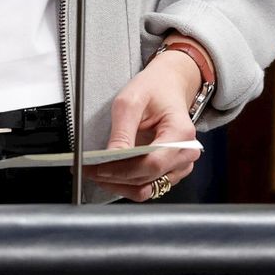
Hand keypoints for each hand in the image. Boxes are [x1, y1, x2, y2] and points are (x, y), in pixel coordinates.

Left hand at [84, 50, 201, 200]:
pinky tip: (110, 174)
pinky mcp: (171, 171)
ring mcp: (180, 165)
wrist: (167, 85)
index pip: (151, 163)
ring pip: (146, 189)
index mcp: (181, 133)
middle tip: (88, 171)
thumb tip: (110, 160)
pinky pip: (147, 187)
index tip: (97, 169)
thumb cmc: (154, 89)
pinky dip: (126, 183)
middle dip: (114, 178)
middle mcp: (186, 153)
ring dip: (119, 184)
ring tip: (96, 173)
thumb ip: (122, 133)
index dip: (122, 170)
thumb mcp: (131, 102)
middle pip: (148, 178)